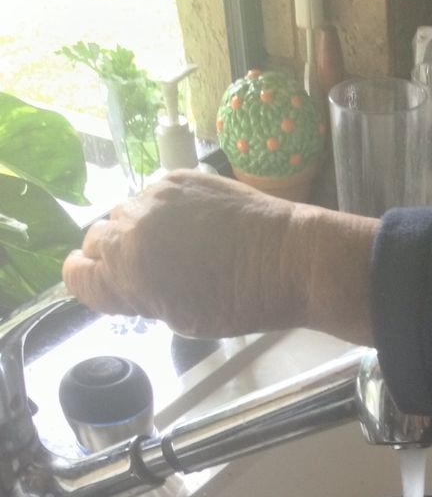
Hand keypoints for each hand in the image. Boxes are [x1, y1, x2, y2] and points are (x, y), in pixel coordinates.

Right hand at [62, 169, 377, 343]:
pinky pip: (153, 196)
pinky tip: (195, 228)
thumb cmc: (241, 300)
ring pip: (124, 214)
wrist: (289, 259)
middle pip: (97, 240)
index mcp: (130, 268)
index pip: (77, 273)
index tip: (113, 291)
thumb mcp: (183, 319)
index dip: (93, 285)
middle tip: (150, 273)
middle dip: (115, 258)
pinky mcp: (180, 177)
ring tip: (178, 249)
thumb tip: (120, 287)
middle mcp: (133, 224)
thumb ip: (140, 299)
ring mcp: (156, 195)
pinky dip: (164, 212)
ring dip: (139, 231)